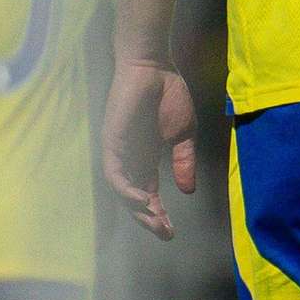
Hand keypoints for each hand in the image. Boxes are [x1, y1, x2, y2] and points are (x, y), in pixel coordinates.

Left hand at [100, 56, 202, 238]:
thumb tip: (187, 191)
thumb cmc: (168, 93)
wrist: (154, 66)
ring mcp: (119, 152)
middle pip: (134, 199)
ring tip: (156, 222)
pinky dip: (126, 190)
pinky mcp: (112, 142)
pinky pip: (114, 174)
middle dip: (149, 219)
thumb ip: (183, 161)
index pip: (148, 195)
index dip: (158, 214)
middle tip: (165, 233)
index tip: (172, 232)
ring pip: (122, 192)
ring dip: (138, 210)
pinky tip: (142, 201)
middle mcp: (130, 159)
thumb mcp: (183, 134)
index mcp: (146, 158)